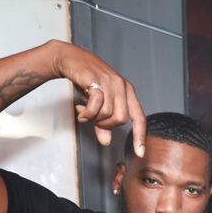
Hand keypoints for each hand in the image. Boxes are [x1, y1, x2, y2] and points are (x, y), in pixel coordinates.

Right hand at [47, 40, 145, 154]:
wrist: (70, 59)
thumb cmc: (87, 82)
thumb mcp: (99, 104)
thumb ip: (103, 123)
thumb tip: (106, 141)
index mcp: (129, 92)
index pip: (140, 118)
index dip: (140, 136)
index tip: (140, 153)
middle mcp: (123, 86)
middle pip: (121, 119)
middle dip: (105, 124)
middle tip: (93, 120)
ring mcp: (111, 82)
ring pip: (107, 113)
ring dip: (93, 118)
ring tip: (84, 112)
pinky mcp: (96, 79)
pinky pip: (96, 105)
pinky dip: (87, 113)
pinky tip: (81, 111)